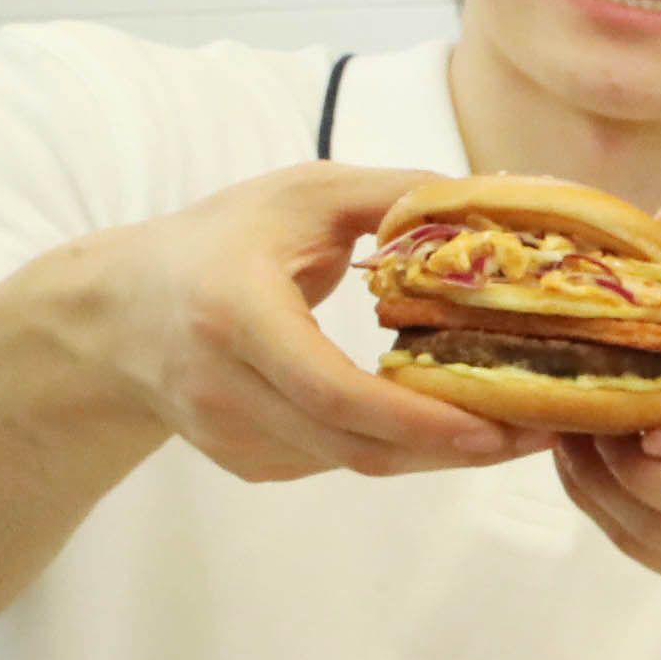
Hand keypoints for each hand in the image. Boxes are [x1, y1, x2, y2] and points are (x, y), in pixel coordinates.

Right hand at [54, 160, 528, 482]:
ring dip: (441, 452)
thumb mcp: (299, 196)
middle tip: (543, 429)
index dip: (419, 420)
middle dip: (457, 447)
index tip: (498, 424)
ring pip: (358, 463)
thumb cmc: (219, 240)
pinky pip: (339, 463)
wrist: (117, 311)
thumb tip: (494, 198)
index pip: (333, 390)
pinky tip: (446, 421)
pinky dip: (399, 446)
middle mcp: (224, 388)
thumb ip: (393, 195)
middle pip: (358, 446)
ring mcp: (232, 436)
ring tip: (519, 425)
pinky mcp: (247, 463)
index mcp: (233, 314)